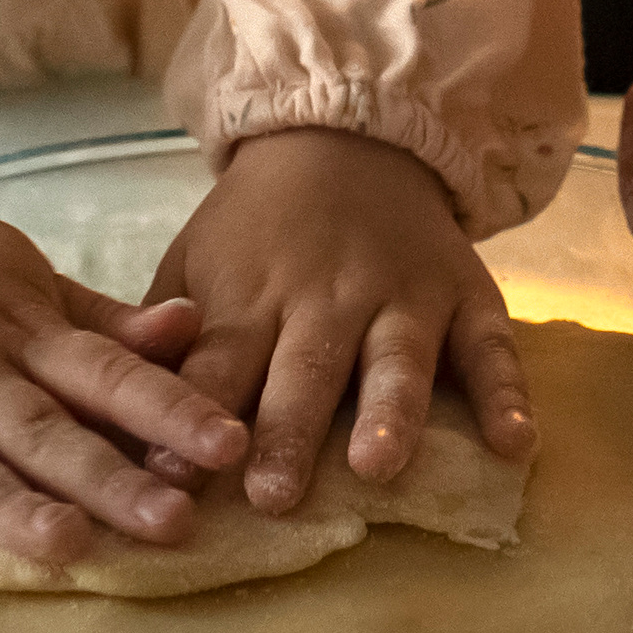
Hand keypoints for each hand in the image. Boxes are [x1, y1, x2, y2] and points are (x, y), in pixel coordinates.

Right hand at [0, 35, 250, 589]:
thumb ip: (105, 322)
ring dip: (3, 504)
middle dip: (108, 477)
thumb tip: (192, 326)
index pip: (107, 375)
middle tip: (176, 523)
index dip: (169, 410)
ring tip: (63, 546)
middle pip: (39, 429)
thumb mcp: (31, 282)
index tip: (229, 447)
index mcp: (20, 334)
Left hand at [140, 127, 535, 510]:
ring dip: (388, 412)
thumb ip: (162, 338)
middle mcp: (329, 296)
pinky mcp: (467, 296)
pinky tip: (514, 445)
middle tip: (272, 496)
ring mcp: (405, 295)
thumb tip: (119, 421)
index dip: (199, 416)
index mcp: (252, 295)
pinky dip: (507, 395)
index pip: (221, 364)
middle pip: (307, 370)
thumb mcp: (194, 263)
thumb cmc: (257, 230)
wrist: (347, 137)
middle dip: (289, 431)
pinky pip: (492, 348)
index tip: (174, 474)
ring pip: (397, 358)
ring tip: (378, 468)